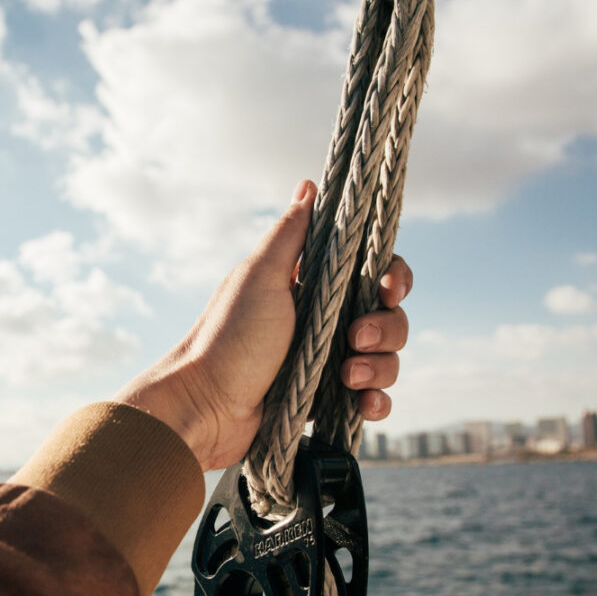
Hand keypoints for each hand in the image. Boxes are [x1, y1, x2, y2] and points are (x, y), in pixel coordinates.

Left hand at [116, 179, 411, 470]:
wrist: (205, 409)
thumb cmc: (228, 338)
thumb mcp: (259, 277)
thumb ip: (290, 234)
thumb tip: (309, 185)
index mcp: (311, 286)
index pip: (372, 272)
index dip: (391, 277)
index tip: (387, 288)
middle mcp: (324, 322)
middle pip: (388, 315)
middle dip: (386, 327)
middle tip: (356, 338)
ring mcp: (327, 363)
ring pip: (386, 359)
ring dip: (380, 367)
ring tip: (348, 376)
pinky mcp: (326, 403)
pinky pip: (371, 399)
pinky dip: (376, 401)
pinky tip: (363, 404)